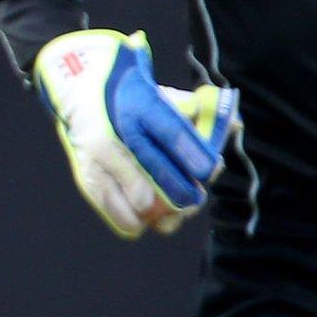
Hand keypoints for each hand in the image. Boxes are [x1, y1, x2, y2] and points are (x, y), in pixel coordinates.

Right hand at [33, 29, 237, 238]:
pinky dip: (137, 221)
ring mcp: (101, 159)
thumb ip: (199, 112)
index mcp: (141, 107)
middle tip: (193, 197)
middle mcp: (118, 133)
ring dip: (163, 212)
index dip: (195, 155)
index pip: (173, 133)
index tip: (211, 169)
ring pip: (142, 203)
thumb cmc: (133, 99)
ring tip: (170, 210)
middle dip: (184, 192)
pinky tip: (144, 215)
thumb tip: (235, 125)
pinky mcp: (89, 178)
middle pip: (159, 174)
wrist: (81, 96)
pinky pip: (121, 216)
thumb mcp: (163, 95)